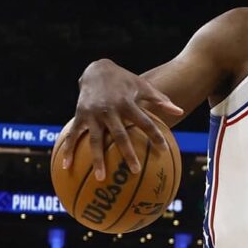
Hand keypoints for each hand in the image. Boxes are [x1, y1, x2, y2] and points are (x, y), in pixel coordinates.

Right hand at [57, 60, 183, 181]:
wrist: (95, 69)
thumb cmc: (124, 80)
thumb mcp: (143, 86)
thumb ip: (160, 100)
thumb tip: (179, 112)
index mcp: (126, 103)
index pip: (144, 121)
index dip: (154, 135)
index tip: (163, 149)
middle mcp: (109, 110)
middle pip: (120, 135)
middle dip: (127, 153)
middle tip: (135, 171)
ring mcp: (93, 114)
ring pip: (96, 140)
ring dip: (98, 159)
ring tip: (101, 178)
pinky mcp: (80, 115)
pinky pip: (74, 135)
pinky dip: (69, 150)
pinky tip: (67, 166)